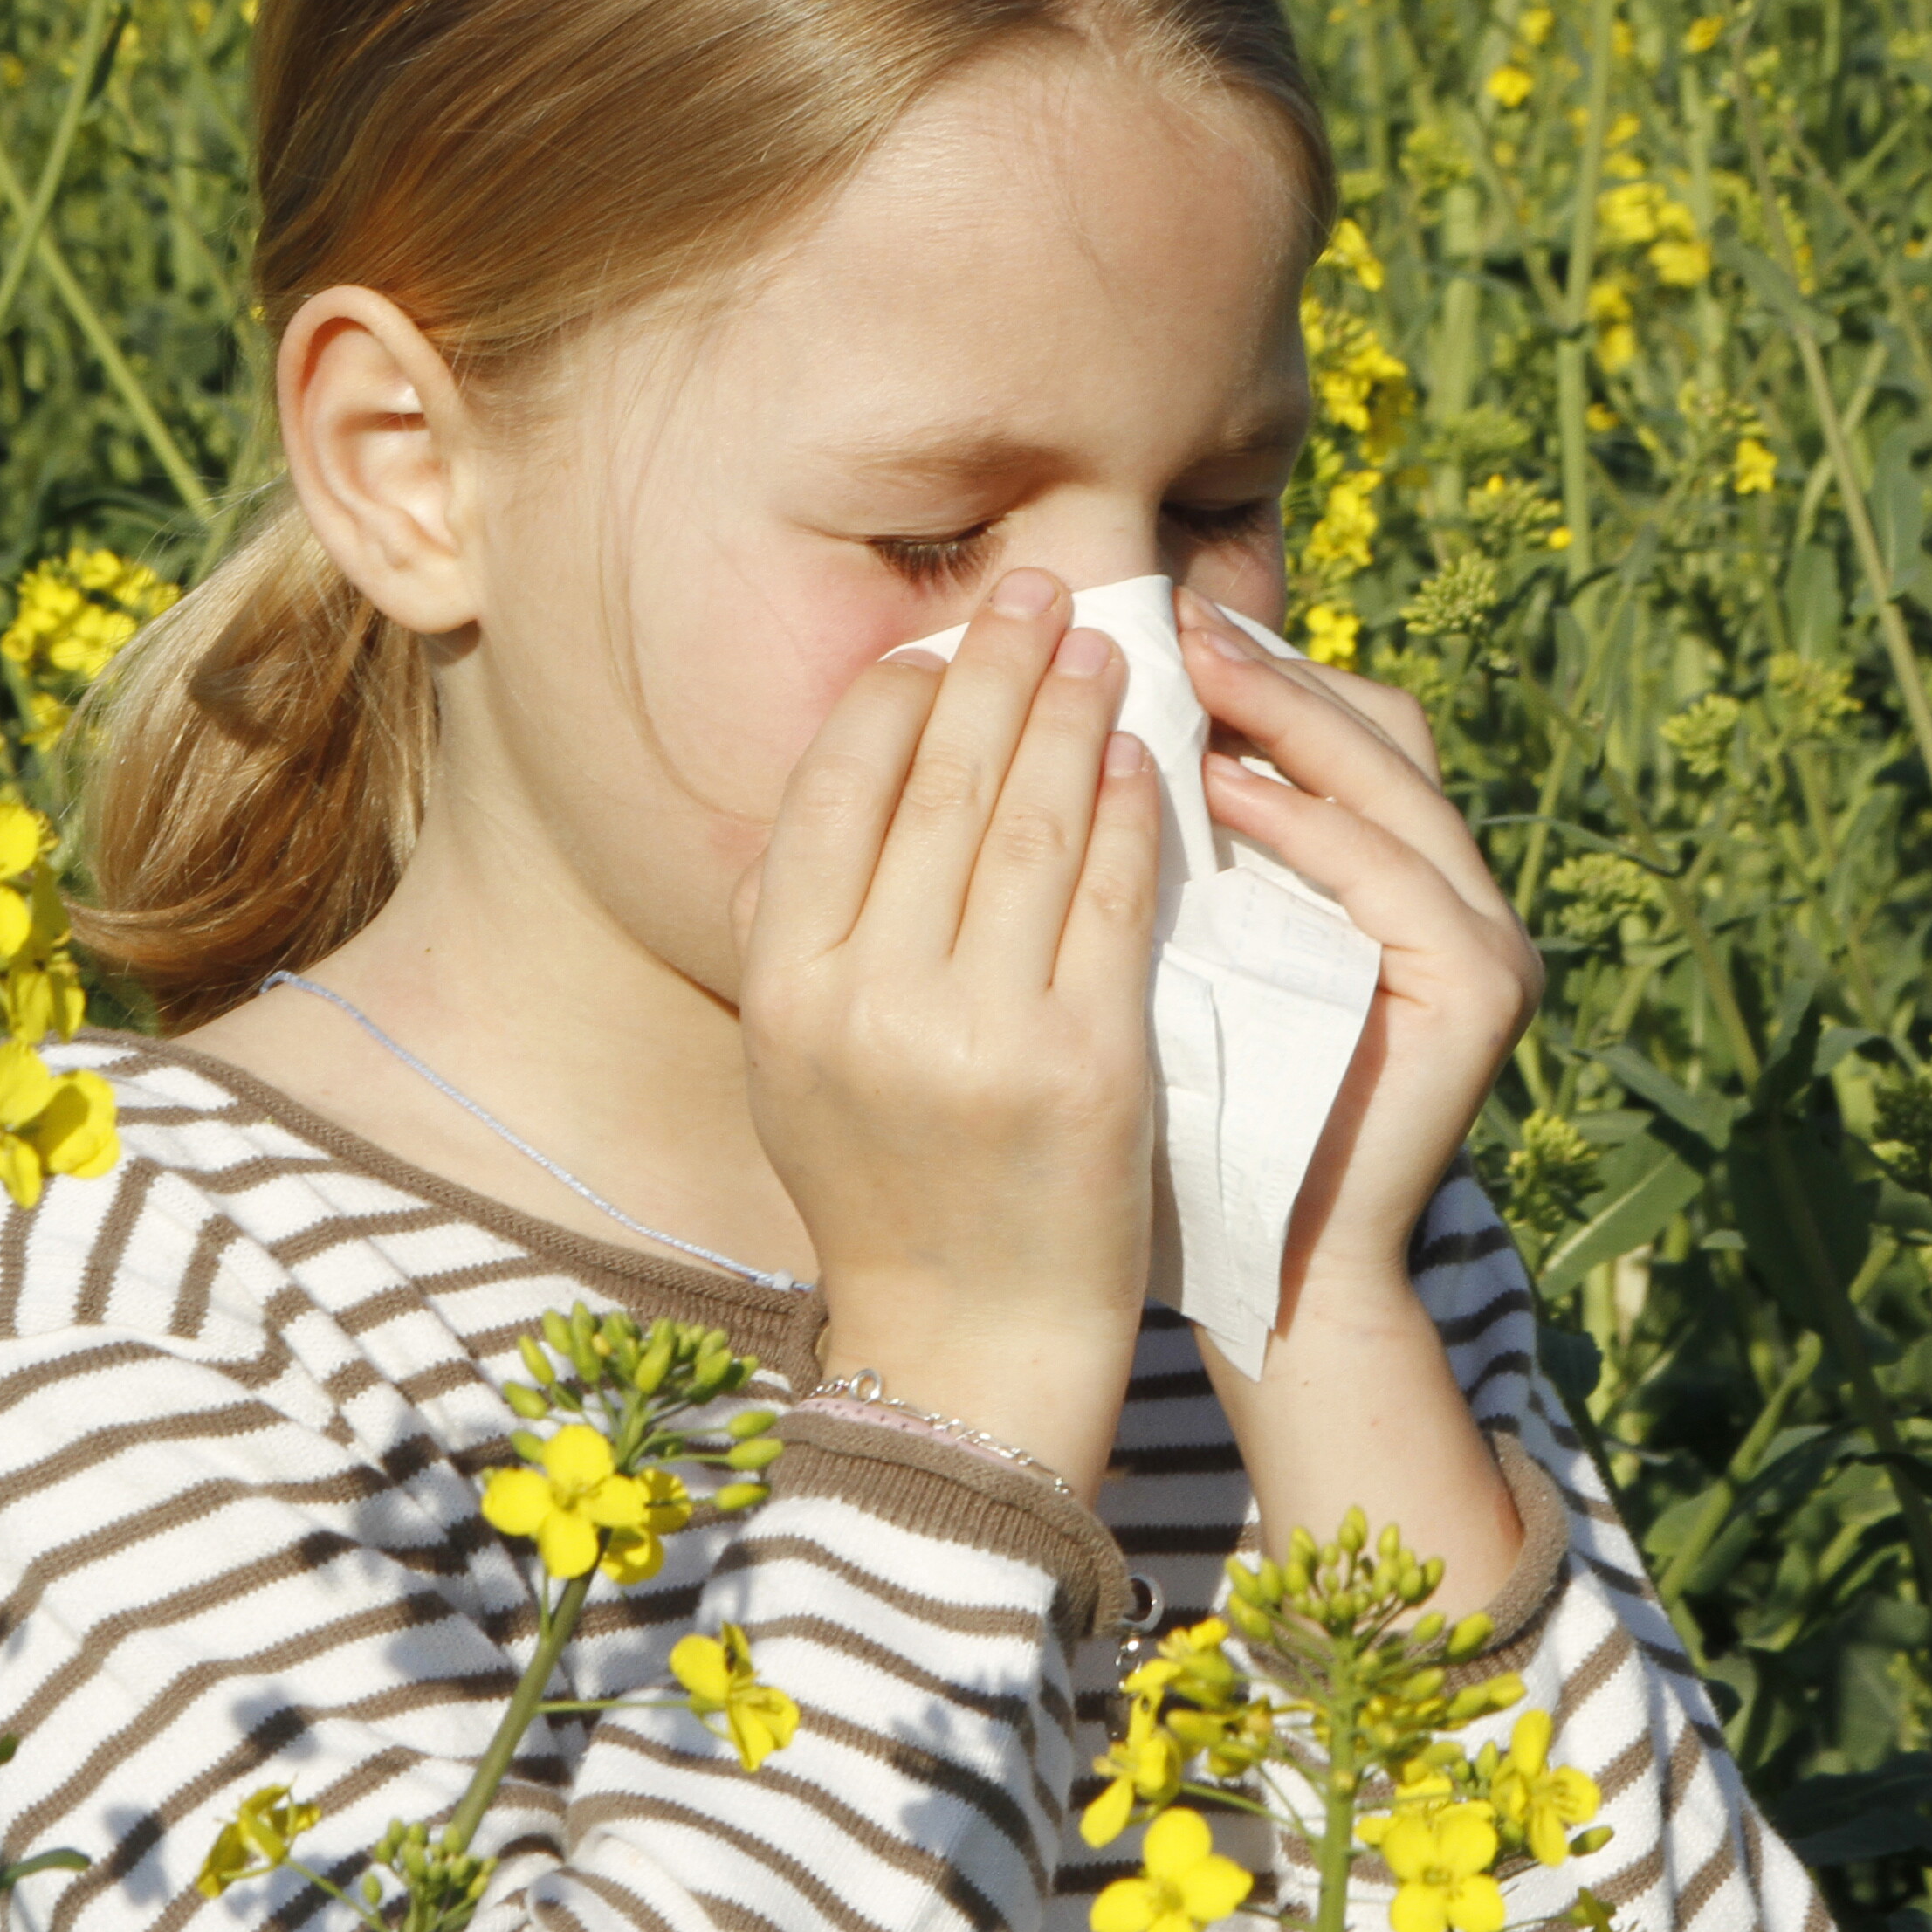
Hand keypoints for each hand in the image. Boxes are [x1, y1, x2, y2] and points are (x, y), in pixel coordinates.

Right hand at [738, 566, 1167, 1491]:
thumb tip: (842, 765)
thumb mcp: (796, 1062)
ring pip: (1031, 821)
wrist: (971, 1343)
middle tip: (1038, 589)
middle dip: (994, 665)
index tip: (940, 634)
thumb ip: (798, 927)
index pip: (838, 789)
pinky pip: (1110, 898)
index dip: (895, 692)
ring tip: (1104, 648)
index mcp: (785, 988)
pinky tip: (1146, 757)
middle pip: (939, 784)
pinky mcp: (1085, 1062)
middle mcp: (867, 1001)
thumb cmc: (888, 1186)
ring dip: (1071, 713)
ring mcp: (978, 1033)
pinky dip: (1128, 811)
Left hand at [1180, 585, 1544, 1316]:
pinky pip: (1392, 874)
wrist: (1263, 1265)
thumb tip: (1093, 710)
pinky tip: (1220, 789)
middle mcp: (1464, 898)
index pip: (1348, 724)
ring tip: (1187, 675)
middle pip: (1383, 727)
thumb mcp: (1187, 949)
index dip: (1261, 666)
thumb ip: (1182, 848)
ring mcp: (1489, 945)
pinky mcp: (1483, 993)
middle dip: (1273, 668)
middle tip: (1169, 621)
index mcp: (1401, 879)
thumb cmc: (1200, 1111)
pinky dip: (1309, 822)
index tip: (1157, 622)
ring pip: (1395, 780)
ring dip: (1288, 718)